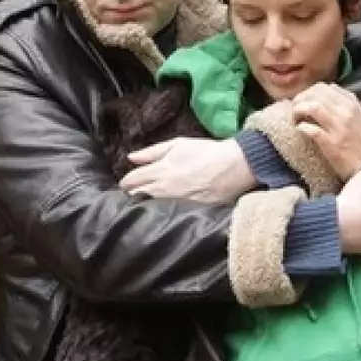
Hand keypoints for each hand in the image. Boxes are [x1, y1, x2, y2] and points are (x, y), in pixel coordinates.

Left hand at [119, 137, 256, 202]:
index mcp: (160, 170)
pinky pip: (167, 216)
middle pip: (136, 197)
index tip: (127, 184)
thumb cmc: (206, 152)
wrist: (234, 166)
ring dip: (144, 205)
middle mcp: (164, 189)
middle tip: (135, 194)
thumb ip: (152, 152)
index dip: (126, 182)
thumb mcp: (178, 144)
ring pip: (149, 208)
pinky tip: (162, 213)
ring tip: (146, 204)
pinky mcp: (188, 213)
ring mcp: (175, 203)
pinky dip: (161, 214)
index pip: (131, 181)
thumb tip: (131, 158)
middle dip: (132, 195)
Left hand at [292, 83, 360, 178]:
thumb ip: (347, 102)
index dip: (309, 92)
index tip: (304, 102)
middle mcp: (346, 112)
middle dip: (300, 100)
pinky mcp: (331, 144)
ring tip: (296, 119)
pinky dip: (301, 128)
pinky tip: (300, 130)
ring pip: (311, 107)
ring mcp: (339, 128)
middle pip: (315, 94)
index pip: (324, 87)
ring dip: (298, 111)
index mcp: (352, 104)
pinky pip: (310, 129)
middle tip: (296, 110)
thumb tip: (329, 89)